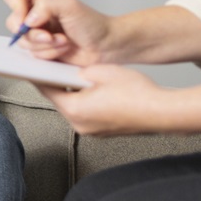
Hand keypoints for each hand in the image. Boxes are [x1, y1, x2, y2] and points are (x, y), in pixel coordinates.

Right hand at [2, 0, 113, 64]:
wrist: (105, 46)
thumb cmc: (93, 24)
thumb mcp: (69, 6)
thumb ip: (45, 6)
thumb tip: (28, 19)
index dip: (17, 8)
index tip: (28, 20)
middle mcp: (35, 12)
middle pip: (13, 22)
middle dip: (33, 33)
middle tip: (49, 35)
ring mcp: (37, 31)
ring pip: (23, 41)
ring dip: (45, 45)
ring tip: (63, 41)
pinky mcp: (40, 48)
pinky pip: (32, 54)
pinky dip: (49, 53)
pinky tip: (62, 48)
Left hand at [38, 65, 166, 135]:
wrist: (163, 112)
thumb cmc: (138, 94)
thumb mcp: (102, 70)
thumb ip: (79, 70)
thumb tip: (72, 72)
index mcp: (75, 110)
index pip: (47, 90)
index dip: (42, 76)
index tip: (37, 68)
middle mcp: (80, 125)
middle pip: (60, 100)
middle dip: (61, 84)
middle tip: (66, 69)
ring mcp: (92, 131)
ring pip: (75, 107)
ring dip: (76, 94)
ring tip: (89, 80)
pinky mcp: (103, 132)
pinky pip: (88, 115)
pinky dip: (89, 103)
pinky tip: (101, 92)